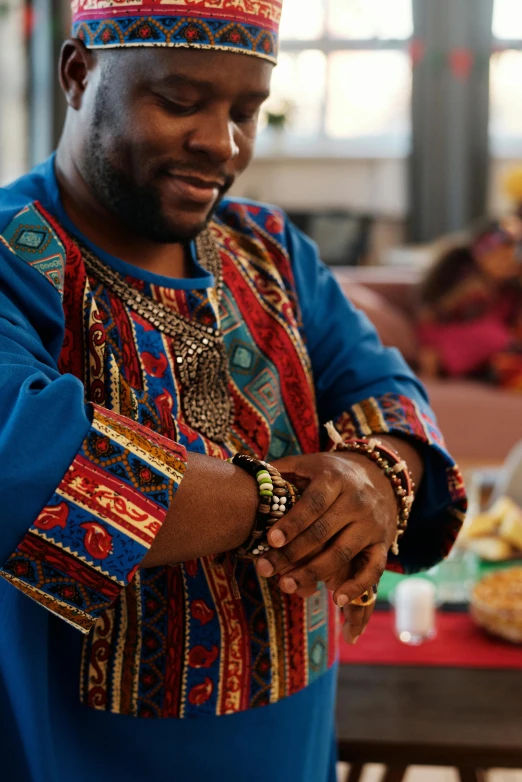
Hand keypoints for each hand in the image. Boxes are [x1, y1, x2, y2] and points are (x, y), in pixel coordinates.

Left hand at [254, 451, 397, 641]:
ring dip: (314, 573)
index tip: (271, 540)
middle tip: (266, 568)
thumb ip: (282, 469)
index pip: (313, 503)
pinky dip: (357, 587)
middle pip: (323, 532)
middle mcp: (356, 501)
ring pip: (342, 553)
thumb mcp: (310, 463)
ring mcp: (371, 524)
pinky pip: (373, 569)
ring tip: (287, 585)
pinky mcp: (383, 543)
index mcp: (335, 479)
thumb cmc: (333, 473)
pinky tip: (337, 601)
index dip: (292, 522)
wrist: (381, 476)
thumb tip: (252, 475)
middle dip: (292, 553)